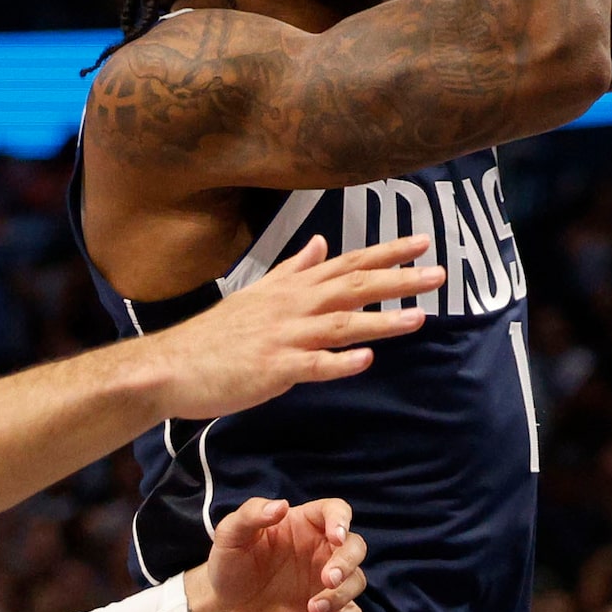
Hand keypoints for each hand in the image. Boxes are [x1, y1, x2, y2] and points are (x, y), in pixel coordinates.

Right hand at [145, 236, 441, 421]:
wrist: (172, 365)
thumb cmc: (216, 334)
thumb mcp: (257, 293)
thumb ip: (293, 269)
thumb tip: (320, 243)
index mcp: (291, 288)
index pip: (347, 264)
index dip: (386, 253)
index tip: (422, 242)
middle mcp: (292, 306)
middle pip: (353, 286)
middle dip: (398, 279)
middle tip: (439, 274)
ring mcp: (283, 337)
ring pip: (340, 324)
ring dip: (381, 320)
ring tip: (418, 318)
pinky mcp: (272, 369)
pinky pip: (312, 365)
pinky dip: (339, 362)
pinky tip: (366, 359)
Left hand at [186, 496, 368, 611]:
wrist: (225, 606)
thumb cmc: (231, 563)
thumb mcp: (231, 534)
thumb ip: (251, 514)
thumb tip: (280, 505)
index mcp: (305, 524)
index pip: (336, 511)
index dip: (342, 520)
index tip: (336, 536)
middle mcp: (322, 550)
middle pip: (356, 546)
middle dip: (347, 562)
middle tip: (327, 578)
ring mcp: (327, 582)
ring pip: (356, 581)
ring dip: (342, 594)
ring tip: (315, 608)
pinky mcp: (327, 610)